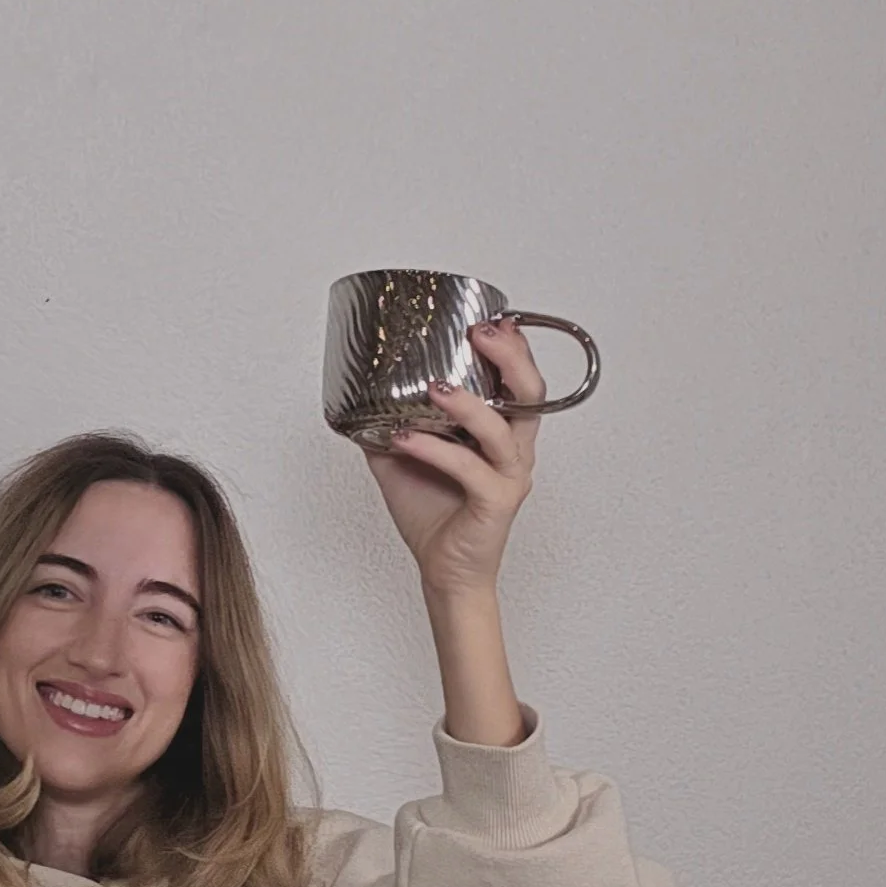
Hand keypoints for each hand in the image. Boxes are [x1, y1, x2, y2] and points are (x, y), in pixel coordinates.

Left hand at [361, 316, 545, 601]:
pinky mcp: (495, 503)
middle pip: (531, 394)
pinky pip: (468, 469)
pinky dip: (435, 450)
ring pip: (503, 431)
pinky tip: (405, 437)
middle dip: (509, 357)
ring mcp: (508, 477)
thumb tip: (354, 390)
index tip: (492, 316)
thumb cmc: (433, 514)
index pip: (521, 380)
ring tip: (436, 387)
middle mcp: (514, 450)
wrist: (443, 570)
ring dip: (470, 404)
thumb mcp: (402, 455)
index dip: (513, 346)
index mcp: (502, 433)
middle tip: (479, 333)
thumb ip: (388, 420)